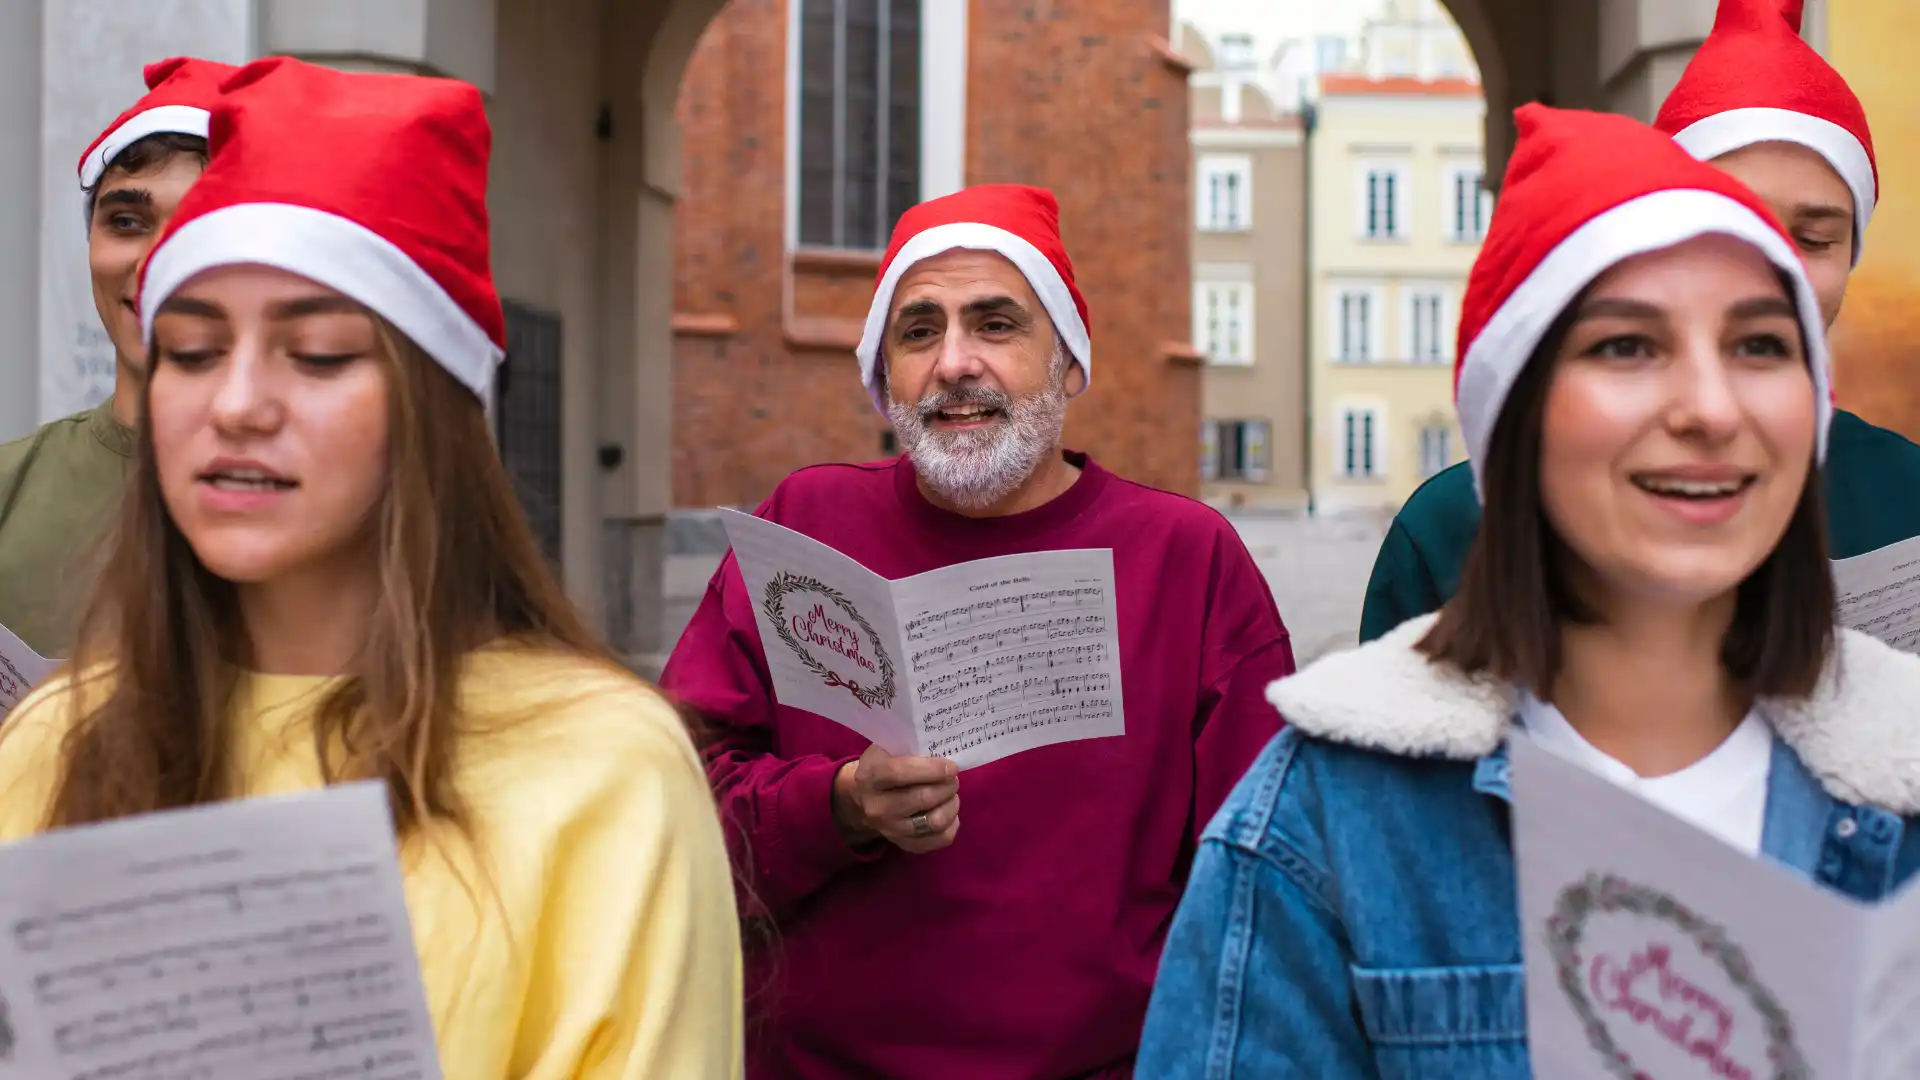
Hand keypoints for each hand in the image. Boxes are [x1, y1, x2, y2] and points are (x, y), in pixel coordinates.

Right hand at [831, 743, 959, 853]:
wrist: (864, 797)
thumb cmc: (883, 764)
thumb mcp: (888, 748)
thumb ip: (912, 747)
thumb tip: (945, 752)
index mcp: (871, 776)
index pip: (901, 773)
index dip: (932, 769)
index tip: (951, 767)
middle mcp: (877, 807)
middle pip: (923, 799)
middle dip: (947, 786)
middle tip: (953, 779)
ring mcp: (890, 829)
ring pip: (934, 821)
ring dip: (951, 805)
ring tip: (952, 794)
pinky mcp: (905, 844)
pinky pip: (939, 839)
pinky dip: (952, 824)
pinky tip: (948, 811)